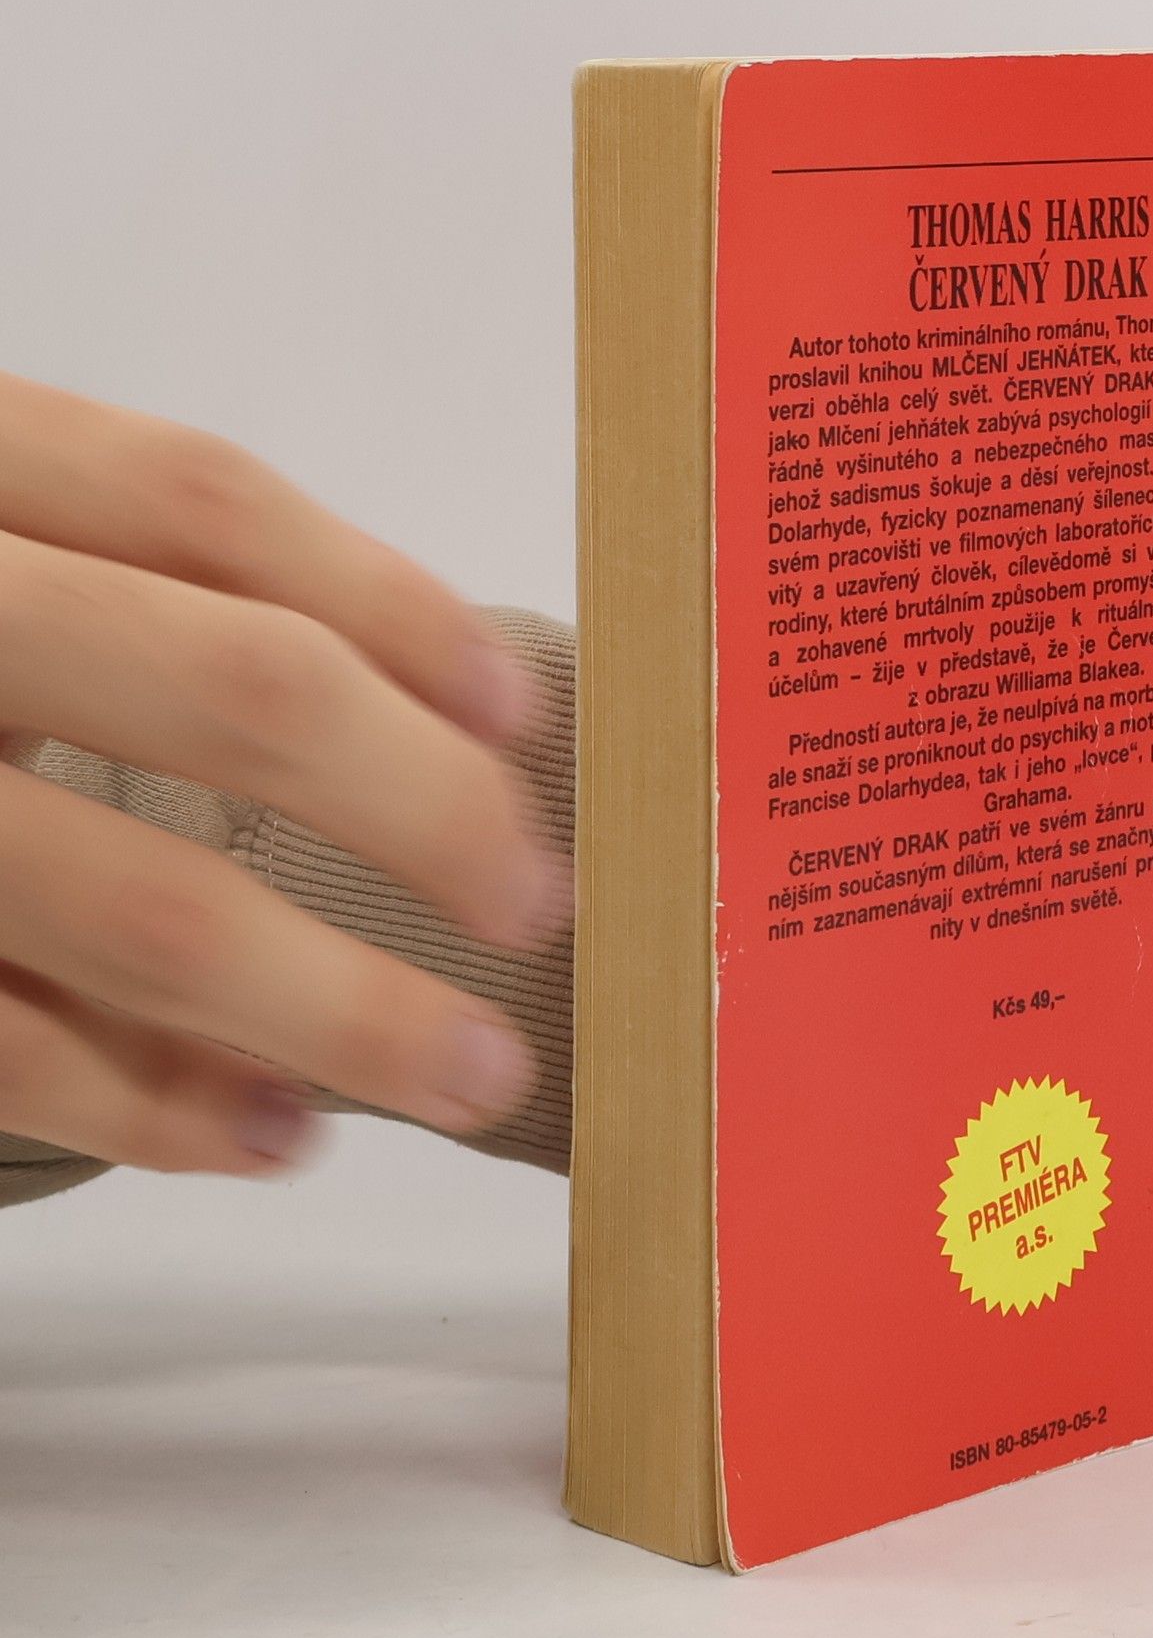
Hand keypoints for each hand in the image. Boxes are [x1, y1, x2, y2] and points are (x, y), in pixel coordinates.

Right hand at [0, 372, 565, 1175]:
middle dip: (422, 809)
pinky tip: (275, 1134)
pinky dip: (155, 1102)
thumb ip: (126, 583)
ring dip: (338, 1003)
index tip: (526, 719)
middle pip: (231, 687)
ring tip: (467, 1073)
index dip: (395, 605)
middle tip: (541, 904)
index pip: (207, 503)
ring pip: (140, 902)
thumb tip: (425, 723)